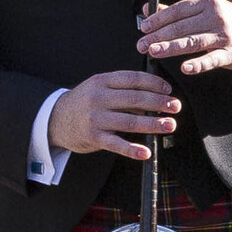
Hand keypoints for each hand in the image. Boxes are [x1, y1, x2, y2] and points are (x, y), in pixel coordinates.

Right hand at [55, 69, 182, 159]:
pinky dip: (132, 150)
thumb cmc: (84, 103)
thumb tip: (153, 97)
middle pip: (135, 99)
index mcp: (102, 81)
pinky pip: (116, 145)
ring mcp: (96, 118)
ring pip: (130, 121)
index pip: (133, 79)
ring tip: (170, 125)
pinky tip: (145, 152)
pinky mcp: (93, 137)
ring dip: (153, 124)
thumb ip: (122, 91)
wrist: (55, 119)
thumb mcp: (99, 88)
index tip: (168, 90)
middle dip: (159, 102)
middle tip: (175, 106)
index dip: (154, 83)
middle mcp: (99, 98)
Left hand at [138, 0, 231, 76]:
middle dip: (159, 36)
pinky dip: (198, 64)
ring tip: (154, 51)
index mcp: (206, 3)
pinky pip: (212, 59)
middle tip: (142, 45)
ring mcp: (223, 36)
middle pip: (182, 27)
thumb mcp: (203, 10)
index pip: (178, 10)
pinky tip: (185, 68)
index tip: (144, 28)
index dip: (159, 19)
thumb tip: (146, 10)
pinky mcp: (230, 54)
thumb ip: (175, 11)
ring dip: (171, 47)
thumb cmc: (225, 20)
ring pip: (193, 42)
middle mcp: (215, 17)